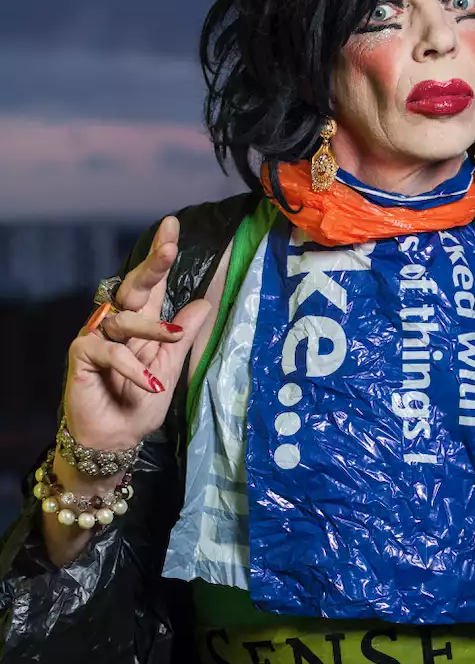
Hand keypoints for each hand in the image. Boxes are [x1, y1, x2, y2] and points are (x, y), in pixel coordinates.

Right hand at [63, 217, 210, 450]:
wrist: (115, 438)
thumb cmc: (139, 404)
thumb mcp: (170, 368)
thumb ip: (183, 337)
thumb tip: (203, 303)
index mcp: (141, 324)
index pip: (152, 285)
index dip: (160, 257)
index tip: (173, 226)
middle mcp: (118, 324)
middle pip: (134, 287)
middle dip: (152, 265)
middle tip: (169, 245)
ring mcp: (98, 337)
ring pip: (126, 319)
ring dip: (152, 330)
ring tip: (172, 338)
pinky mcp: (82, 354)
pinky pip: (110, 351)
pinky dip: (132, 367)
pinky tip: (150, 383)